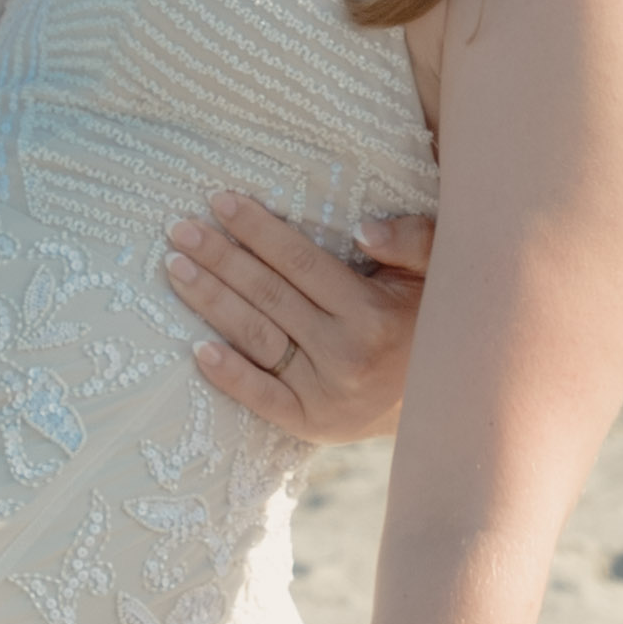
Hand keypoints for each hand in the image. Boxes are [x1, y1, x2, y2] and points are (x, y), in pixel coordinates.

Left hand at [169, 195, 431, 446]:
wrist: (447, 399)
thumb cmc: (437, 319)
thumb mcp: (442, 271)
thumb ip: (414, 240)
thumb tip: (363, 230)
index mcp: (372, 312)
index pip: (300, 261)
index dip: (257, 229)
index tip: (220, 200)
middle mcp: (346, 353)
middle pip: (268, 295)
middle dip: (220, 258)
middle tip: (179, 229)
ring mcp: (326, 392)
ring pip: (256, 337)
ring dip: (211, 300)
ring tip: (175, 268)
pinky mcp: (311, 422)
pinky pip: (262, 397)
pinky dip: (229, 374)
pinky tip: (197, 349)